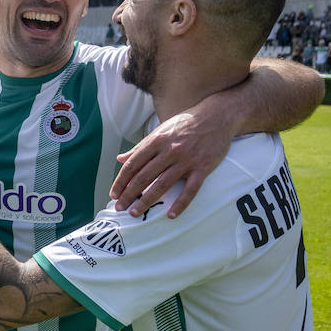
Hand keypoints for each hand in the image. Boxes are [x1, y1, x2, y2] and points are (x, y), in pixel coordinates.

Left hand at [110, 109, 227, 218]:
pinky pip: (190, 190)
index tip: (113, 194)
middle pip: (144, 177)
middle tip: (119, 208)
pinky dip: (180, 204)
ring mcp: (186, 160)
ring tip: (135, 213)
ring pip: (162, 185)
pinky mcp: (203, 168)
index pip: (133, 164)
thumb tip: (120, 158)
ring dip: (146, 201)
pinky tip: (170, 215)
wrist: (217, 116)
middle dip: (129, 194)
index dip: (121, 181)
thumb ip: (141, 147)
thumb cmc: (186, 124)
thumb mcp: (160, 130)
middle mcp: (169, 151)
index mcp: (156, 141)